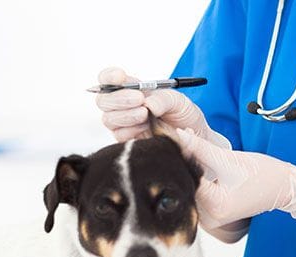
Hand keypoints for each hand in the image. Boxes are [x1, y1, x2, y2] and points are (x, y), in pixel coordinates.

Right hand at [95, 67, 227, 146]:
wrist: (192, 138)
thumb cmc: (182, 114)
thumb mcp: (178, 101)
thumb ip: (163, 99)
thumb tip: (148, 104)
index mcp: (131, 88)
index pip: (108, 79)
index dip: (109, 76)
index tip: (120, 77)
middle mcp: (122, 105)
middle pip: (103, 100)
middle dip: (120, 99)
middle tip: (140, 100)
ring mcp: (122, 123)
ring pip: (109, 119)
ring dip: (127, 116)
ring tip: (146, 115)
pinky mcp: (126, 140)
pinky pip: (119, 135)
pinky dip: (132, 131)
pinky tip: (146, 128)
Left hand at [176, 128, 295, 227]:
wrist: (282, 187)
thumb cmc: (263, 173)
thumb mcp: (228, 157)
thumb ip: (200, 147)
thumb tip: (178, 135)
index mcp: (216, 205)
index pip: (186, 178)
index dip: (175, 158)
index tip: (164, 140)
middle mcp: (211, 218)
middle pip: (185, 187)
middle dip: (177, 166)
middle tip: (166, 144)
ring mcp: (211, 220)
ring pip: (189, 192)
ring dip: (184, 173)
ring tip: (176, 152)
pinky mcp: (212, 216)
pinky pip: (196, 195)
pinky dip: (193, 180)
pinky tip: (189, 165)